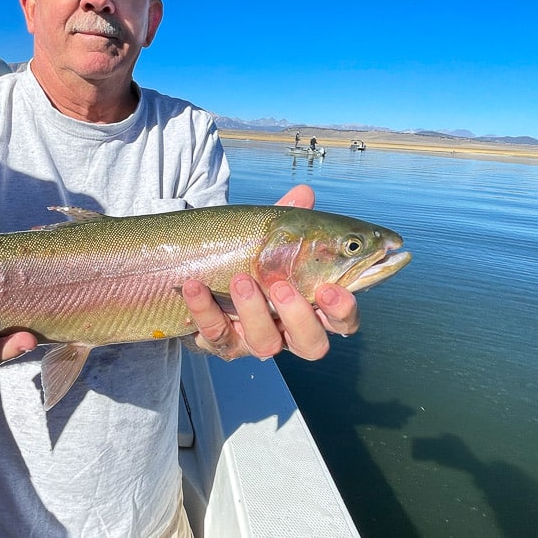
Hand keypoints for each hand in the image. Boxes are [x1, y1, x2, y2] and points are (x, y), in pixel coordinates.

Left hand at [182, 185, 358, 360]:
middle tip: (280, 285)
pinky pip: (214, 333)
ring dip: (252, 310)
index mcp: (311, 306)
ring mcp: (254, 340)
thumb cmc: (251, 256)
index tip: (330, 289)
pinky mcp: (220, 342)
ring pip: (264, 344)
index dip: (342, 310)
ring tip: (240, 279)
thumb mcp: (271, 236)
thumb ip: (289, 218)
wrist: (203, 271)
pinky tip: (195, 285)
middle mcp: (288, 331)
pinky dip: (204, 308)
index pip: (342, 320)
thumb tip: (303, 194)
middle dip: (299, 318)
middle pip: (311, 345)